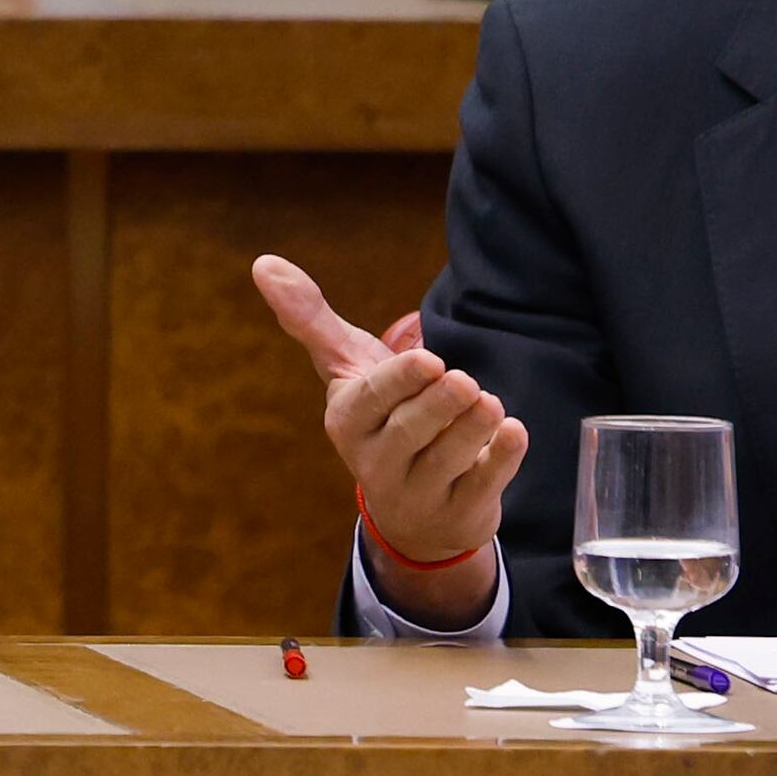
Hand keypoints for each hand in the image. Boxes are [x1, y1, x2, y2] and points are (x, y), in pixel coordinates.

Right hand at [255, 251, 523, 616]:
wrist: (413, 507)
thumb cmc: (379, 417)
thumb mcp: (345, 368)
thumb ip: (310, 318)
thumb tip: (262, 263)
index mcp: (348, 421)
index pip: (372, 400)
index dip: (401, 381)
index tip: (430, 361)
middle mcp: (377, 463)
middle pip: (410, 432)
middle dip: (439, 405)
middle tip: (464, 382)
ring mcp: (420, 493)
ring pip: (447, 460)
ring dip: (471, 429)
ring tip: (490, 404)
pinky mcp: (460, 512)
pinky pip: (482, 487)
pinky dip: (501, 460)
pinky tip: (515, 431)